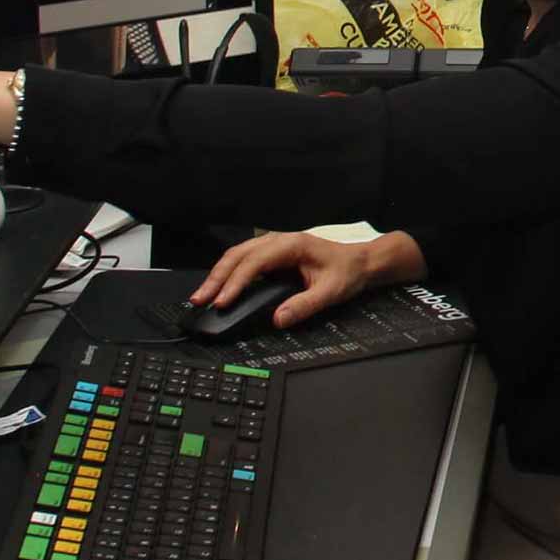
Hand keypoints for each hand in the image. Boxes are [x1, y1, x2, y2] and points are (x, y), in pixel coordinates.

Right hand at [191, 229, 419, 329]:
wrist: (360, 262)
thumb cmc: (347, 271)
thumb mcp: (331, 291)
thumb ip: (305, 305)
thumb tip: (278, 319)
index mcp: (292, 244)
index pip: (255, 261)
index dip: (236, 281)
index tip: (222, 300)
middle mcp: (278, 241)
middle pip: (238, 255)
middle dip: (216, 277)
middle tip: (200, 299)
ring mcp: (273, 245)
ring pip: (237, 256)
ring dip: (218, 275)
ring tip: (202, 296)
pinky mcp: (271, 255)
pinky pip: (243, 261)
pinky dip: (227, 274)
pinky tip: (219, 289)